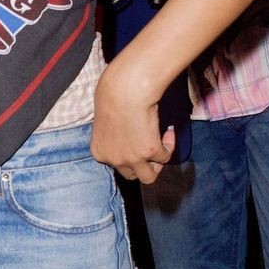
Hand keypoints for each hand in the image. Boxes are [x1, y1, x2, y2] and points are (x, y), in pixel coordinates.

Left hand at [91, 59, 175, 183]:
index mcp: (99, 151)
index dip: (127, 157)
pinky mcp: (150, 152)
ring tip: (160, 150)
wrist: (125, 91)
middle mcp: (114, 160)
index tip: (135, 145)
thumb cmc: (113, 96)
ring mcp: (132, 159)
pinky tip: (168, 132)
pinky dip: (169, 145)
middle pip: (130, 175)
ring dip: (156, 166)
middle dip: (140, 165)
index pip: (114, 164)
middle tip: (149, 151)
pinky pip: (165, 157)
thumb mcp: (105, 120)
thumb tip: (125, 130)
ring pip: (148, 177)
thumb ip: (112, 132)